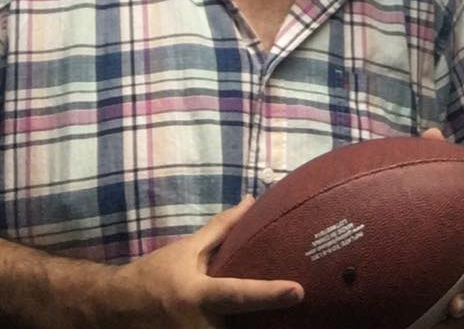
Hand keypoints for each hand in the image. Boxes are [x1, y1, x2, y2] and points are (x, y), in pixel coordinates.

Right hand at [105, 197, 303, 327]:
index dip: (270, 294)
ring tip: (277, 313)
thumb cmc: (153, 276)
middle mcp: (198, 327)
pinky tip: (248, 320)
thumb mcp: (187, 249)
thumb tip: (251, 201)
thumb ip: (222, 228)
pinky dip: (234, 327)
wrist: (112, 311)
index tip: (298, 291)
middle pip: (243, 324)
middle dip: (265, 316)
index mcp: (199, 296)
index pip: (240, 294)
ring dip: (248, 324)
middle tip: (290, 301)